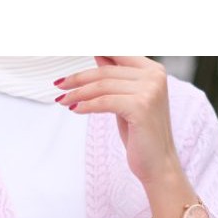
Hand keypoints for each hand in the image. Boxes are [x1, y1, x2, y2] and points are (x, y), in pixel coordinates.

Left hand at [54, 56, 180, 187]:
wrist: (157, 164)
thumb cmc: (141, 134)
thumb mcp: (127, 100)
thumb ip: (116, 78)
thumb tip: (99, 55)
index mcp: (153, 70)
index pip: (118, 53)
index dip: (94, 53)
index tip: (73, 62)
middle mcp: (154, 76)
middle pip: (106, 71)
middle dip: (78, 78)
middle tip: (59, 85)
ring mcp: (150, 90)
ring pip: (102, 86)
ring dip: (78, 93)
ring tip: (63, 100)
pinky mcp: (141, 107)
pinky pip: (104, 101)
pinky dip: (86, 105)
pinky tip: (75, 109)